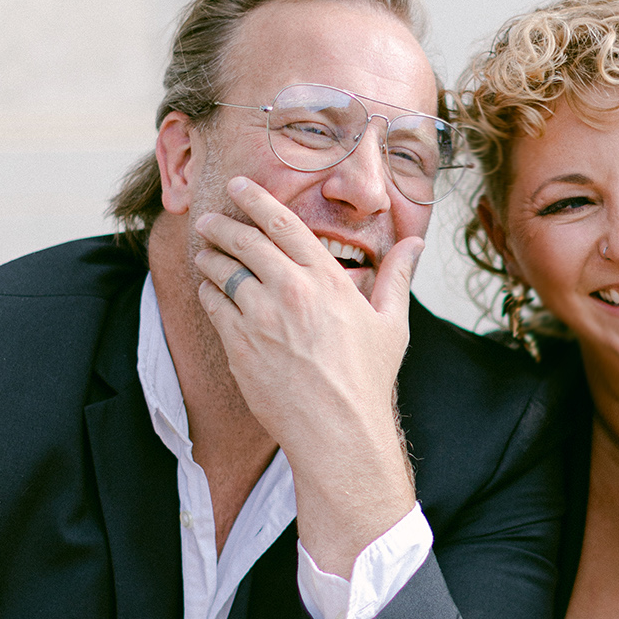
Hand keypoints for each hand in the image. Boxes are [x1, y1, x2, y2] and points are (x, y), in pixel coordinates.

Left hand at [193, 177, 422, 575]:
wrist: (338, 431)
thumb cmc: (367, 380)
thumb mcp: (391, 324)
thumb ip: (397, 278)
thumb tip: (415, 244)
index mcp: (327, 279)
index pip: (283, 224)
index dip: (255, 199)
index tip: (238, 187)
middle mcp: (291, 291)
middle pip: (245, 240)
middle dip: (222, 225)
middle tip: (209, 220)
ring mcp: (261, 317)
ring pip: (222, 270)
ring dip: (209, 256)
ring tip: (203, 252)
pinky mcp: (239, 345)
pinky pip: (213, 304)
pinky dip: (208, 292)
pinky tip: (209, 291)